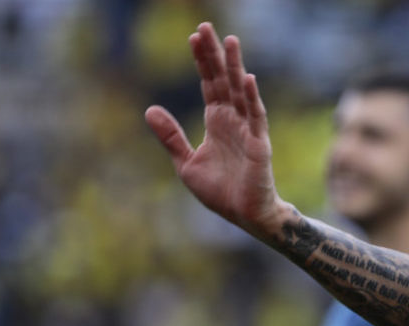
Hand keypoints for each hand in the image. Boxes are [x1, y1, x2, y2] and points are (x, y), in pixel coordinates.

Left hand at [144, 23, 287, 235]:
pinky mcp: (259, 144)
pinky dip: (252, 98)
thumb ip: (170, 136)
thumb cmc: (220, 192)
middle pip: (223, 80)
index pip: (209, 83)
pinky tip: (247, 79)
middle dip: (215, 54)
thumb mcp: (185, 163)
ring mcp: (248, 129)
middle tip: (206, 27)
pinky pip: (256, 117)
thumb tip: (149, 109)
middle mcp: (233, 120)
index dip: (202, 61)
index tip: (194, 37)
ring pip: (240, 91)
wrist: (244, 216)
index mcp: (217, 121)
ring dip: (235, 66)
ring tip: (230, 41)